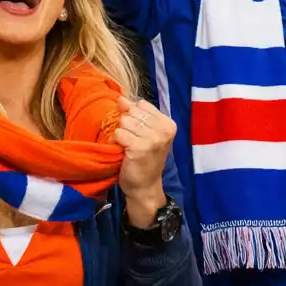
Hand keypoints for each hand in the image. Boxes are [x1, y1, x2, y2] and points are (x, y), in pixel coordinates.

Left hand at [113, 95, 177, 224]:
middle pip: (132, 112)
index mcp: (168, 124)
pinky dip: (117, 141)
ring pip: (124, 122)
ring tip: (128, 146)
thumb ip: (136, 114)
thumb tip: (121, 99)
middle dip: (127, 125)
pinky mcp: (139, 148)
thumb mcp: (146, 133)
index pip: (142, 105)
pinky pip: (119, 133)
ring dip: (121, 134)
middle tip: (132, 141)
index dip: (134, 116)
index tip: (138, 132)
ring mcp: (152, 139)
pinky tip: (123, 151)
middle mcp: (163, 130)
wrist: (145, 186)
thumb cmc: (145, 159)